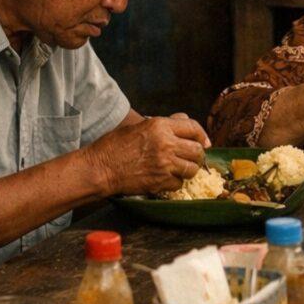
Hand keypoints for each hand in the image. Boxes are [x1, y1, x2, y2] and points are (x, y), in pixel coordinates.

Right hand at [86, 113, 210, 195]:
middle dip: (197, 155)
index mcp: (160, 126)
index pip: (193, 128)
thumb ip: (164, 124)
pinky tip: (166, 178)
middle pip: (197, 150)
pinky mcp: (161, 181)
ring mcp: (165, 164)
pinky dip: (176, 182)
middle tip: (191, 158)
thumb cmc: (113, 146)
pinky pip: (180, 183)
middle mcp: (166, 144)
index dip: (202, 136)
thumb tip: (184, 120)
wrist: (99, 169)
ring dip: (188, 169)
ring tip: (180, 168)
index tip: (204, 142)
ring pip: (192, 168)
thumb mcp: (138, 127)